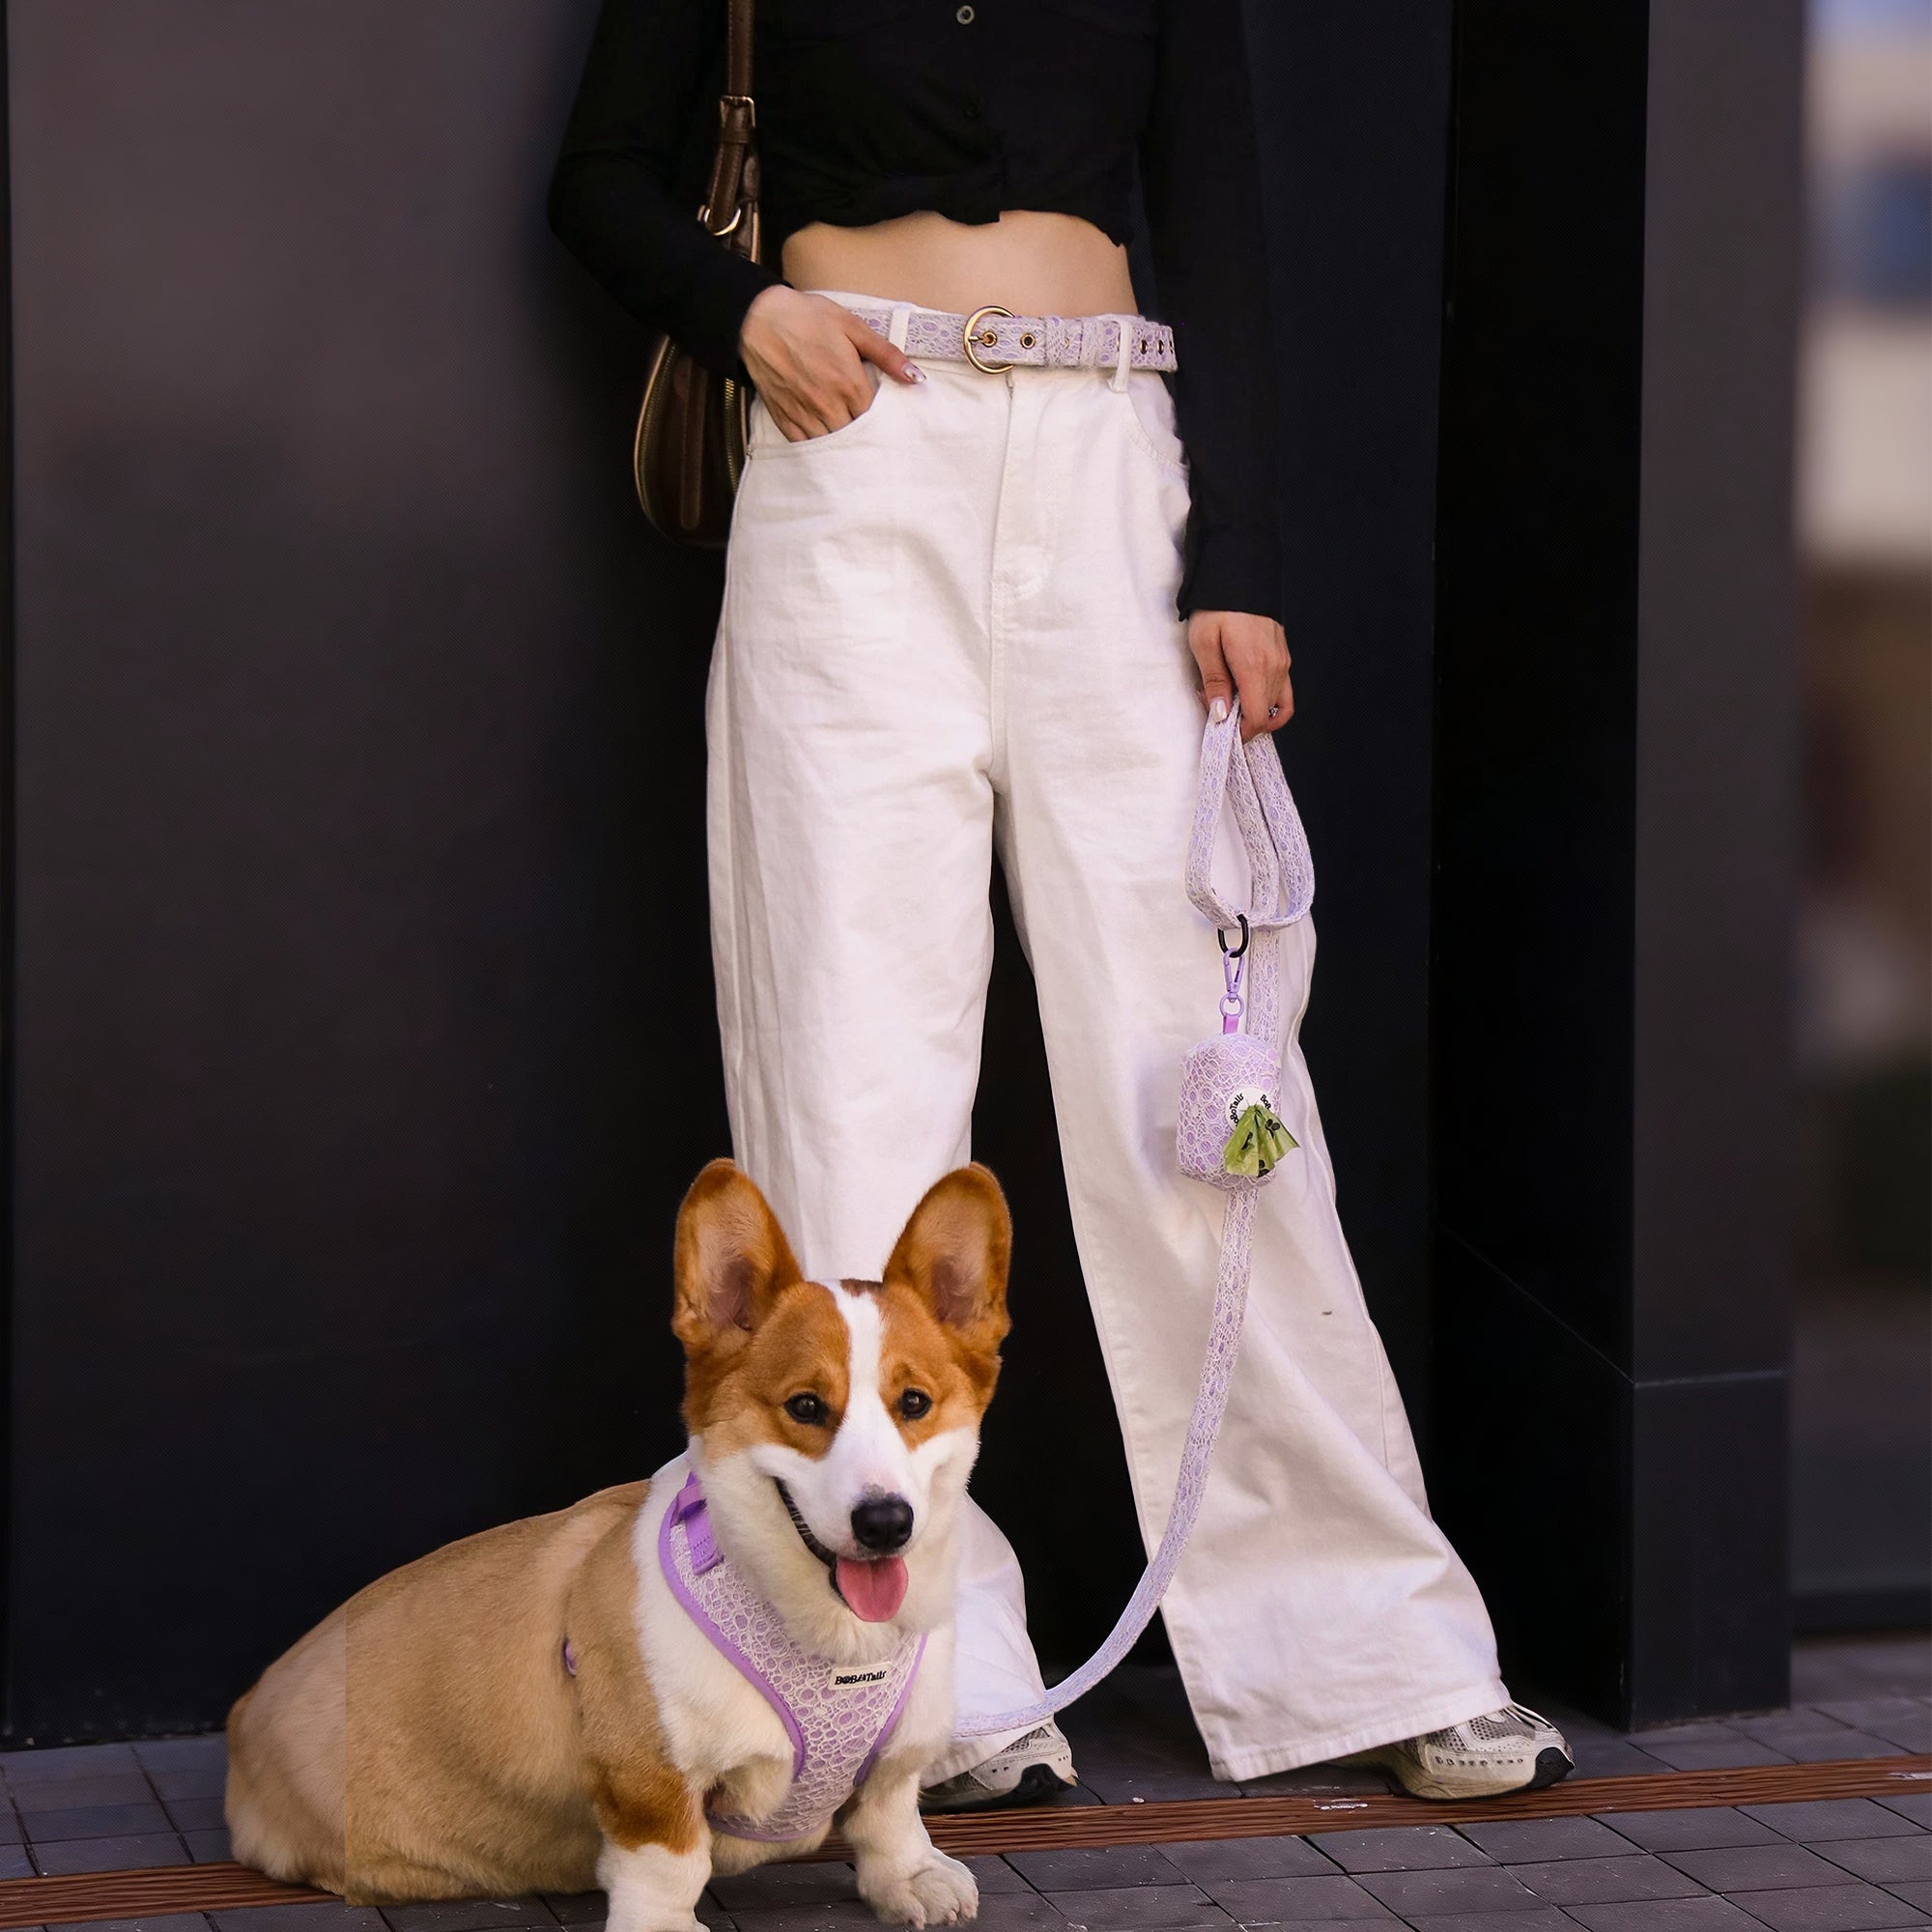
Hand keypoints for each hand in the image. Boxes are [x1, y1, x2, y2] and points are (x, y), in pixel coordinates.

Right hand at [739, 286, 923, 440]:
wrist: (757, 318)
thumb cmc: (806, 317)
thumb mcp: (852, 326)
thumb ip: (886, 354)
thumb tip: (915, 376)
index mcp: (849, 383)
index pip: (874, 417)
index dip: (881, 420)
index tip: (885, 419)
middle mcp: (828, 404)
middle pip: (855, 435)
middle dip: (864, 435)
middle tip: (870, 434)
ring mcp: (804, 413)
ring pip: (831, 444)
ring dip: (842, 444)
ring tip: (851, 441)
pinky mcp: (784, 417)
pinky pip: (804, 444)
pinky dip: (817, 446)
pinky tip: (825, 441)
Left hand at [1187, 610, 1292, 738]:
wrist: (1240, 575)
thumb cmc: (1217, 607)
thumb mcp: (1204, 643)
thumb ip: (1214, 682)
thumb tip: (1220, 715)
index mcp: (1254, 666)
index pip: (1256, 718)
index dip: (1240, 733)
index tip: (1221, 731)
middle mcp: (1275, 668)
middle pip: (1264, 715)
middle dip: (1239, 721)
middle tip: (1213, 703)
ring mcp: (1283, 662)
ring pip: (1274, 706)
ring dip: (1252, 711)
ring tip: (1228, 697)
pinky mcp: (1284, 657)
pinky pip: (1285, 693)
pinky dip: (1270, 705)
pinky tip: (1252, 701)